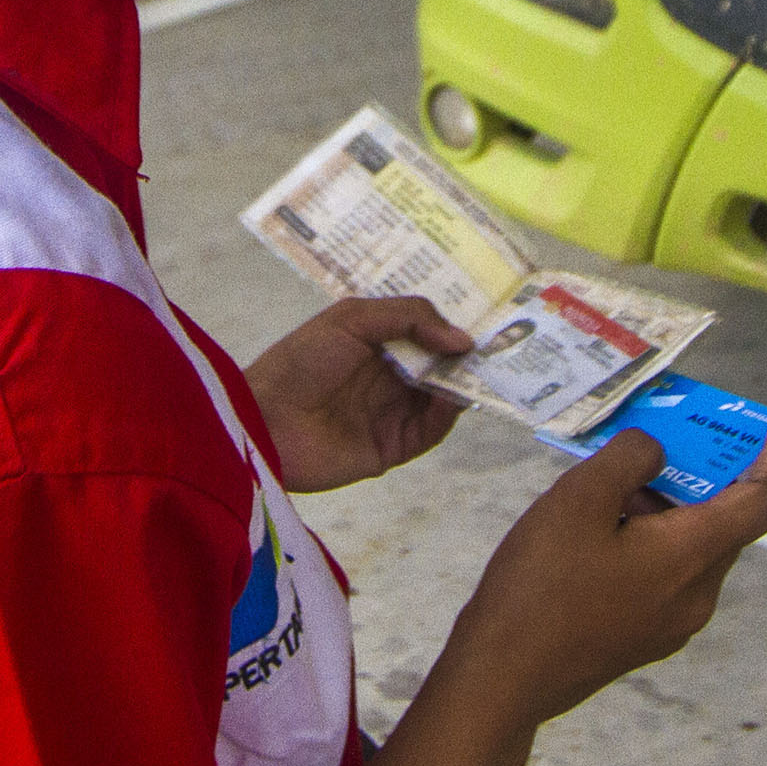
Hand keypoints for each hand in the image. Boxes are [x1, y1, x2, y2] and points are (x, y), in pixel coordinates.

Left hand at [246, 297, 469, 492]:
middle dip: (465, 357)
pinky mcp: (391, 448)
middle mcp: (387, 379)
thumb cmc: (300, 361)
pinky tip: (453, 396)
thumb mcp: (351, 319)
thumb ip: (408, 317)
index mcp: (376, 345)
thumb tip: (461, 337)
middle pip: (439, 367)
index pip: (425, 333)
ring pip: (440, 399)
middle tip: (502, 344)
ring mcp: (390, 414)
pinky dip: (446, 415)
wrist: (264, 420)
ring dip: (461, 385)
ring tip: (481, 368)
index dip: (452, 326)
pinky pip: (429, 432)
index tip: (488, 317)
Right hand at [424, 415, 766, 731]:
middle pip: (724, 520)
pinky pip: (666, 572)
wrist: (502, 680)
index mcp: (692, 557)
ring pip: (691, 546)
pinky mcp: (644, 636)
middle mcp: (697, 595)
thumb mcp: (579, 499)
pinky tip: (606, 518)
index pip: (764, 500)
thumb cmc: (540, 588)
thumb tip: (657, 452)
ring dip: (671, 502)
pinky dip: (653, 534)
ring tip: (621, 469)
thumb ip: (629, 458)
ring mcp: (672, 622)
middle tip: (675, 425)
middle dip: (707, 469)